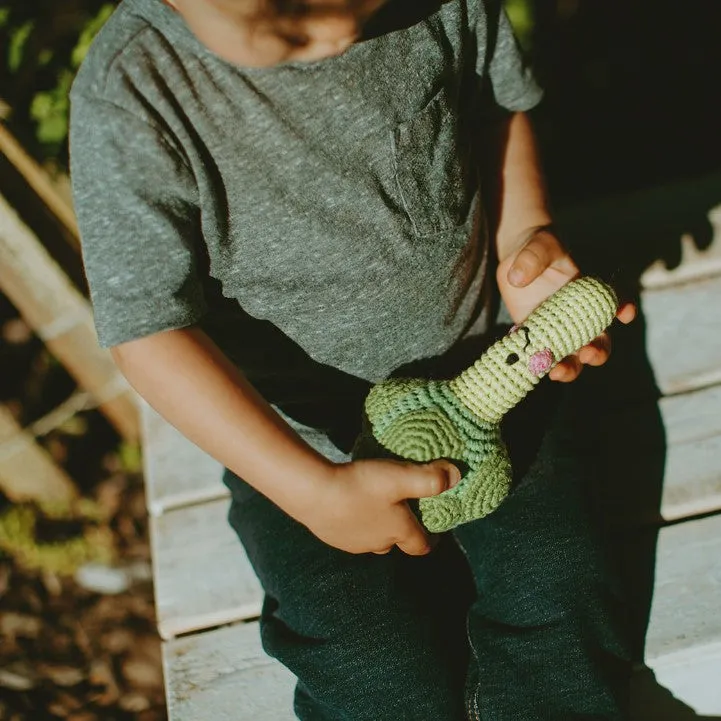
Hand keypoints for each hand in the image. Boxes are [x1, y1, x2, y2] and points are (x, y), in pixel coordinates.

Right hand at [300, 459, 460, 554]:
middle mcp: (378, 544)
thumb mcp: (400, 477)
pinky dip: (354, 522)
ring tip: (375, 505)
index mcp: (399, 532)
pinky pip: (350, 532)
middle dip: (401, 530)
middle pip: (395, 542)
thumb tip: (457, 476)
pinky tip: (349, 504)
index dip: (431, 539)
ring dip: (376, 526)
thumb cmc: (361, 486)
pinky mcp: (332, 536)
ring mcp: (353, 543)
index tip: (435, 531)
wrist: (314, 494)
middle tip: (403, 509)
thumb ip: (430, 479)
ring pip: (372, 538)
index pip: (421, 546)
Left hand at [497, 228, 635, 381]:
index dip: (623, 309)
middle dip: (598, 351)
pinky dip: (537, 365)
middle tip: (587, 353)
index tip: (624, 314)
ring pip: (571, 356)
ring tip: (556, 372)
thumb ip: (532, 258)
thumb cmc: (535, 248)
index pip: (614, 302)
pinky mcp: (535, 336)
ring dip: (569, 368)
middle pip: (598, 341)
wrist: (516, 261)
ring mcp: (557, 329)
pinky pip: (540, 355)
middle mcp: (578, 316)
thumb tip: (517, 278)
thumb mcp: (537, 246)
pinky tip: (530, 369)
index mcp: (589, 293)